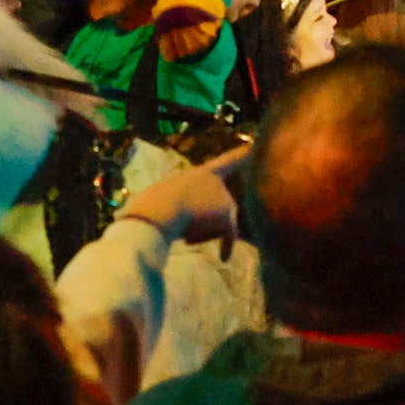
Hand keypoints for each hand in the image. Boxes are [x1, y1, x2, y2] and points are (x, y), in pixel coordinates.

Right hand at [117, 160, 240, 249]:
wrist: (156, 212)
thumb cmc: (149, 207)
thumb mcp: (164, 199)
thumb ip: (179, 204)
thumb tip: (181, 226)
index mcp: (200, 173)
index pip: (224, 162)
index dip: (240, 155)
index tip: (255, 145)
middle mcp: (215, 181)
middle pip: (220, 207)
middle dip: (206, 223)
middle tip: (185, 234)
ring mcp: (223, 197)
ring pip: (220, 223)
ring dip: (205, 233)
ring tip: (185, 237)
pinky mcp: (226, 215)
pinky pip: (229, 235)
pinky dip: (227, 247)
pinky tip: (224, 259)